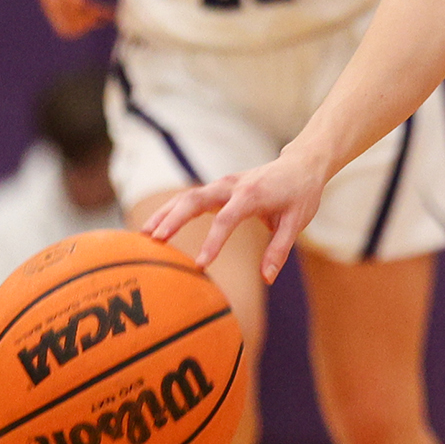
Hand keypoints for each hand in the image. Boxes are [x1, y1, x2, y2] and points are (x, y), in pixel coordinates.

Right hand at [35, 0, 115, 36]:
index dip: (86, 6)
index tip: (107, 10)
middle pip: (64, 11)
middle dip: (88, 17)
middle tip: (108, 15)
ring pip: (62, 23)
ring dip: (84, 26)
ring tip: (103, 20)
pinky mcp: (48, 5)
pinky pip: (61, 24)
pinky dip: (78, 27)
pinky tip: (95, 21)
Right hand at [146, 149, 331, 284]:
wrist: (301, 165)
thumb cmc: (301, 194)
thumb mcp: (297, 222)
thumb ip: (279, 250)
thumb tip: (267, 278)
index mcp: (252, 195)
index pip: (227, 219)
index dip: (213, 242)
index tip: (200, 265)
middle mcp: (232, 186)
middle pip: (195, 199)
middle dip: (173, 219)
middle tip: (154, 240)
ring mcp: (223, 184)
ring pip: (187, 196)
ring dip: (165, 214)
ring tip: (143, 235)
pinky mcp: (218, 187)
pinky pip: (190, 197)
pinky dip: (171, 210)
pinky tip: (155, 227)